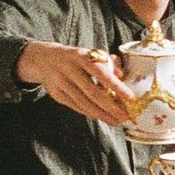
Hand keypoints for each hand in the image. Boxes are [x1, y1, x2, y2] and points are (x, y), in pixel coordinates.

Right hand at [15, 40, 136, 126]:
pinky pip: (75, 106)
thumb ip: (108, 62)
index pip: (101, 72)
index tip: (130, 97)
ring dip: (101, 114)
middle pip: (92, 92)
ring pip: (83, 102)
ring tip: (116, 121)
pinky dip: (89, 113)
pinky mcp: (55, 93)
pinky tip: (101, 117)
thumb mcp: (89, 54)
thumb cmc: (76, 58)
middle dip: (111, 107)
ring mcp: (60, 82)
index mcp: (81, 56)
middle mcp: (69, 69)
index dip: (116, 86)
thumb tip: (122, 75)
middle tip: (125, 116)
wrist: (43, 58)